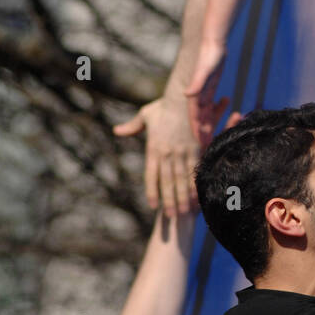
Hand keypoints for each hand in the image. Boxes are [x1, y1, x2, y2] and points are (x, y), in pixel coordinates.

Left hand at [114, 90, 199, 215]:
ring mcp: (182, 152)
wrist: (183, 96)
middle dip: (169, 201)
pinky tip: (198, 196)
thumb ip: (132, 126)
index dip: (152, 192)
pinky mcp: (197, 148)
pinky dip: (197, 184)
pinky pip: (196, 170)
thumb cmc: (164, 106)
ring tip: (185, 213)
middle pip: (167, 182)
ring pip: (181, 180)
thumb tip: (116, 131)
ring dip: (183, 198)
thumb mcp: (146, 115)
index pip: (150, 175)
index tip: (153, 206)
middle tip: (172, 218)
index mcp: (153, 148)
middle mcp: (167, 153)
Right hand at [184, 38, 228, 145]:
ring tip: (213, 137)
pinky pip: (211, 103)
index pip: (194, 116)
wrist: (213, 42)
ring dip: (209, 124)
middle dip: (203, 132)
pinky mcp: (210, 87)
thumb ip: (197, 83)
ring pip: (205, 112)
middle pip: (199, 118)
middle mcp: (198, 95)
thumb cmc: (210, 55)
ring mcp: (204, 91)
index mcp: (195, 94)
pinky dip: (214, 112)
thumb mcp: (205, 70)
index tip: (201, 144)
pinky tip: (219, 119)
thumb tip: (187, 95)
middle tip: (208, 148)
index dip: (197, 131)